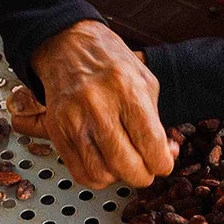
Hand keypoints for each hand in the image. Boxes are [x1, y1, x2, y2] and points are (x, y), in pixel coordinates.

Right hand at [10, 21, 176, 188]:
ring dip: (118, 177)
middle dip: (143, 176)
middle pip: (126, 166)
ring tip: (123, 163)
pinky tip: (105, 163)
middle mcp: (98, 106)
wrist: (68, 46)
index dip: (164, 164)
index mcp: (127, 90)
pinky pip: (80, 173)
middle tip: (146, 169)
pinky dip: (97, 176)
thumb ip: (156, 122)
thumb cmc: (110, 62)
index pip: (152, 146)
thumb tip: (166, 155)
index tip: (164, 163)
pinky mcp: (57, 132)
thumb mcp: (145, 82)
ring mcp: (74, 121)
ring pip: (102, 175)